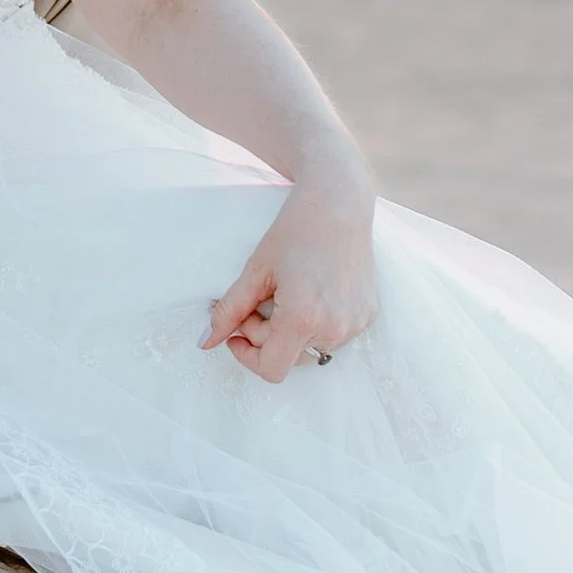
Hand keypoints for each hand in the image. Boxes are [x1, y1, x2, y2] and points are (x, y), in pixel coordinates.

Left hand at [205, 188, 378, 382]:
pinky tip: (312, 290)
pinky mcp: (367, 316)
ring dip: (292, 331)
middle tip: (262, 297)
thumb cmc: (293, 231)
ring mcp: (355, 325)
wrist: (338, 203)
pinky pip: (334, 336)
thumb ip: (229, 311)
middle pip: (289, 358)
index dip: (246, 355)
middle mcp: (333, 329)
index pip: (270, 369)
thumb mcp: (255, 270)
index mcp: (302, 319)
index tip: (237, 330)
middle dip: (266, 336)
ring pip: (311, 349)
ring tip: (289, 292)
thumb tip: (205, 343)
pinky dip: (317, 323)